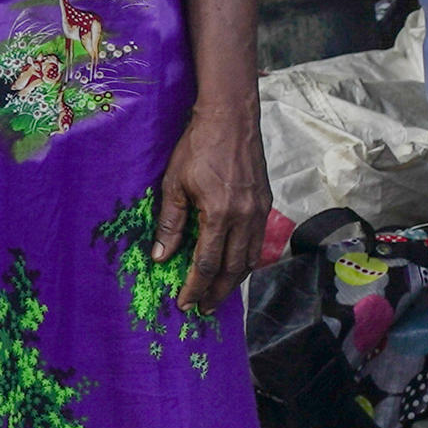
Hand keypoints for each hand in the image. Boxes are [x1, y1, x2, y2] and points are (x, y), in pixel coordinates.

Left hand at [149, 109, 283, 316]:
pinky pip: (258, 242)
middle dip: (217, 293)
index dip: (195, 287)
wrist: (231, 118)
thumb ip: (170, 222)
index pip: (207, 262)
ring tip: (219, 294)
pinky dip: (246, 260)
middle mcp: (245, 217)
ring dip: (233, 280)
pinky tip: (235, 264)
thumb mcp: (174, 183)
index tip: (185, 303)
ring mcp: (259, 211)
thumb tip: (161, 256)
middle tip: (204, 310)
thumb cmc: (199, 146)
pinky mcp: (265, 203)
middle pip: (233, 268)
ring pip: (250, 258)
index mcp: (219, 214)